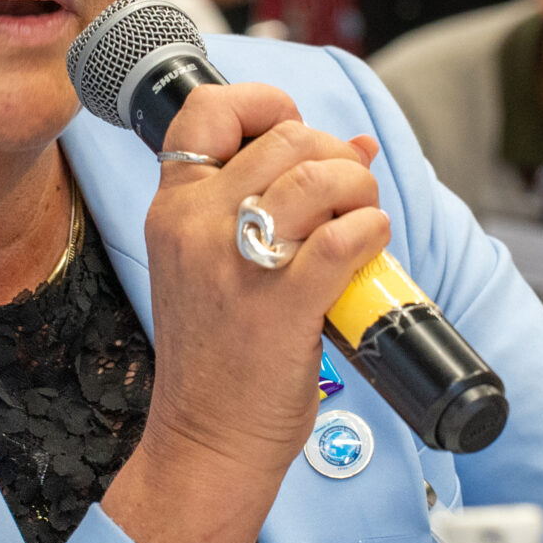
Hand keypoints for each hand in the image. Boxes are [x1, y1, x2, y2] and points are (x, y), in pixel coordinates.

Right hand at [102, 84, 386, 542]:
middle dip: (334, 156)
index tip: (299, 131)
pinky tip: (368, 246)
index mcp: (172, 210)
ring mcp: (236, 264)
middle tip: (347, 196)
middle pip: (284, 139)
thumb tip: (355, 148)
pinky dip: (370, 231)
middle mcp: (195, 226)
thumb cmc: (219, 356)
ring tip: (361, 220)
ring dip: (358, 190)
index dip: (266, 103)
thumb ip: (265, 202)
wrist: (207, 438)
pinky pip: (342, 236)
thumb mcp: (211, 265)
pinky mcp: (281, 304)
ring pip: (316, 177)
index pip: (206, 109)